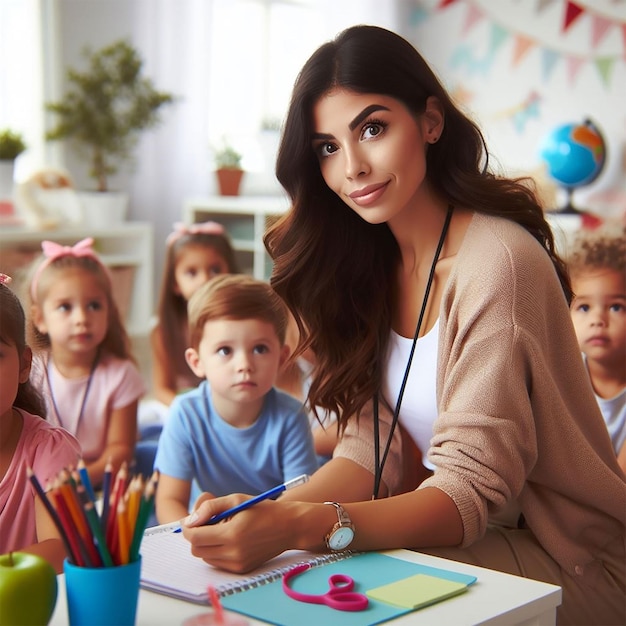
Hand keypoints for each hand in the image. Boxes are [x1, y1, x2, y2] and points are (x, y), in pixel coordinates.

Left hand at [182, 494, 307, 573]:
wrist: (288, 527)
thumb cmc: (262, 509)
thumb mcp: (236, 500)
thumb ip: (210, 507)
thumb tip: (189, 521)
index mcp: (232, 533)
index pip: (195, 537)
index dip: (187, 528)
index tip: (188, 520)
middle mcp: (234, 553)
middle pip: (197, 550)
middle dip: (195, 536)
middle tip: (205, 523)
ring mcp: (238, 564)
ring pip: (206, 558)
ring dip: (205, 544)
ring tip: (220, 530)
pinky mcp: (241, 569)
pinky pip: (218, 563)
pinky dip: (216, 552)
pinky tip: (228, 540)